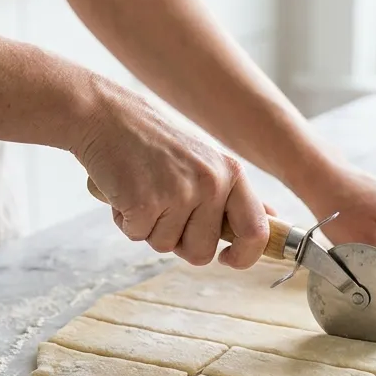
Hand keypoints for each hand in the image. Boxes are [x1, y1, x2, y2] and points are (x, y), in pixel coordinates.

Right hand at [75, 81, 268, 267]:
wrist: (104, 116)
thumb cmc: (151, 140)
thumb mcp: (204, 160)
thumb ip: (233, 195)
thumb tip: (271, 221)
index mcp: (230, 173)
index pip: (256, 232)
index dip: (243, 257)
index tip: (226, 259)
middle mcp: (210, 183)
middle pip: (201, 252)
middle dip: (177, 239)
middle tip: (161, 206)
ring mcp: (178, 193)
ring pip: (164, 246)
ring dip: (147, 227)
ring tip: (141, 190)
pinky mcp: (145, 202)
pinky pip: (136, 236)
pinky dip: (124, 221)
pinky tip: (123, 190)